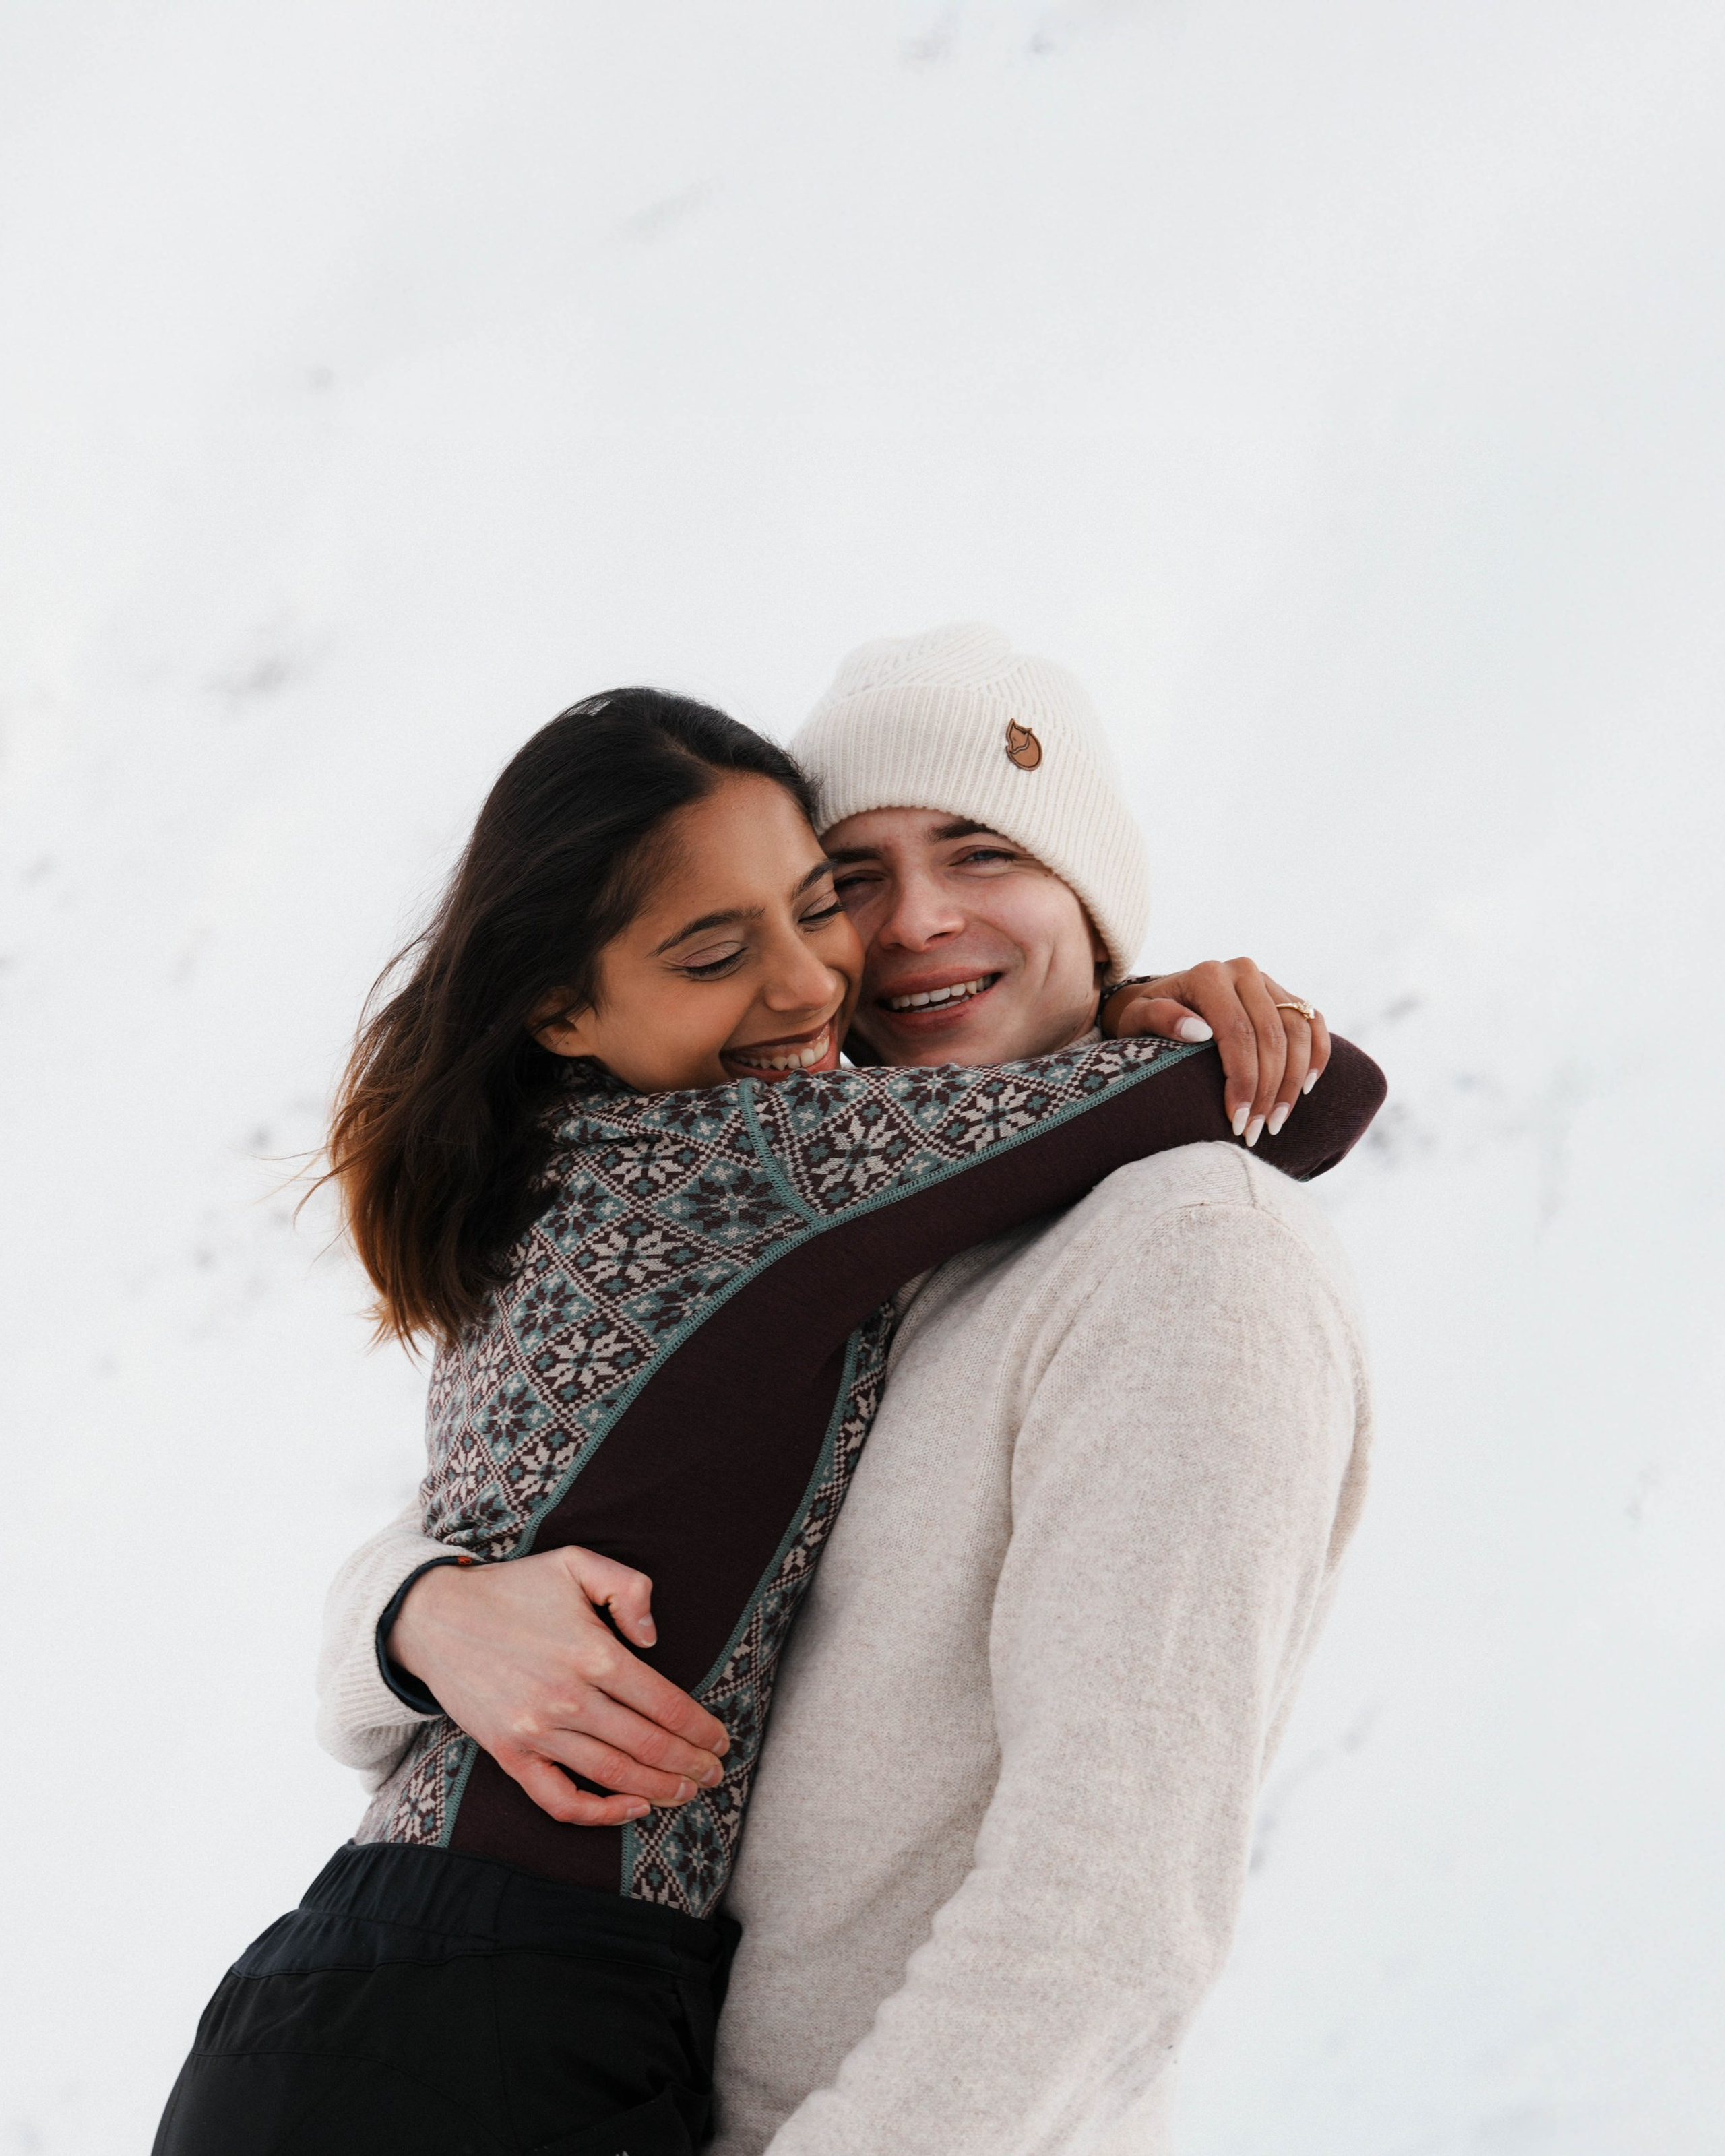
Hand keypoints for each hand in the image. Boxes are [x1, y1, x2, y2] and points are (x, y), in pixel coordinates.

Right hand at [389, 1545, 730, 1826]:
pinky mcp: (509, 1753)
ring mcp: (536, 1731)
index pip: (664, 1703)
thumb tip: (654, 1639)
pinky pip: (558, 1799)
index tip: (721, 1740)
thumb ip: (628, 1587)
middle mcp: (568, 1697)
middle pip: (647, 1744)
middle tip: (715, 1774)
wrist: (436, 1617)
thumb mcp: (576, 1563)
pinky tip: (630, 1808)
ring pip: (612, 1774)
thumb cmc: (515, 1588)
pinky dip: (599, 1813)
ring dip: (658, 1790)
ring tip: (686, 1794)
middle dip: (690, 1764)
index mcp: (593, 1652)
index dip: (700, 1728)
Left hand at [1101, 959, 1331, 1147]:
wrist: (1162, 999)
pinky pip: (1313, 1022)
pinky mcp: (1284, 994)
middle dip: (1267, 1091)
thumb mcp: (1137, 1018)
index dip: (1243, 1081)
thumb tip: (1198, 1031)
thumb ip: (1160, 1018)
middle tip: (1256, 1132)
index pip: (1237, 1034)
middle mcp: (1243, 971)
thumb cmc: (1144, 1017)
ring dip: (1292, 1082)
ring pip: (1298, 1032)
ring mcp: (1268, 981)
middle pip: (1272, 1036)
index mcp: (1209, 976)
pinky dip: (1317, 1055)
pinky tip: (1306, 1089)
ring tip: (1276, 1121)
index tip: (1235, 1121)